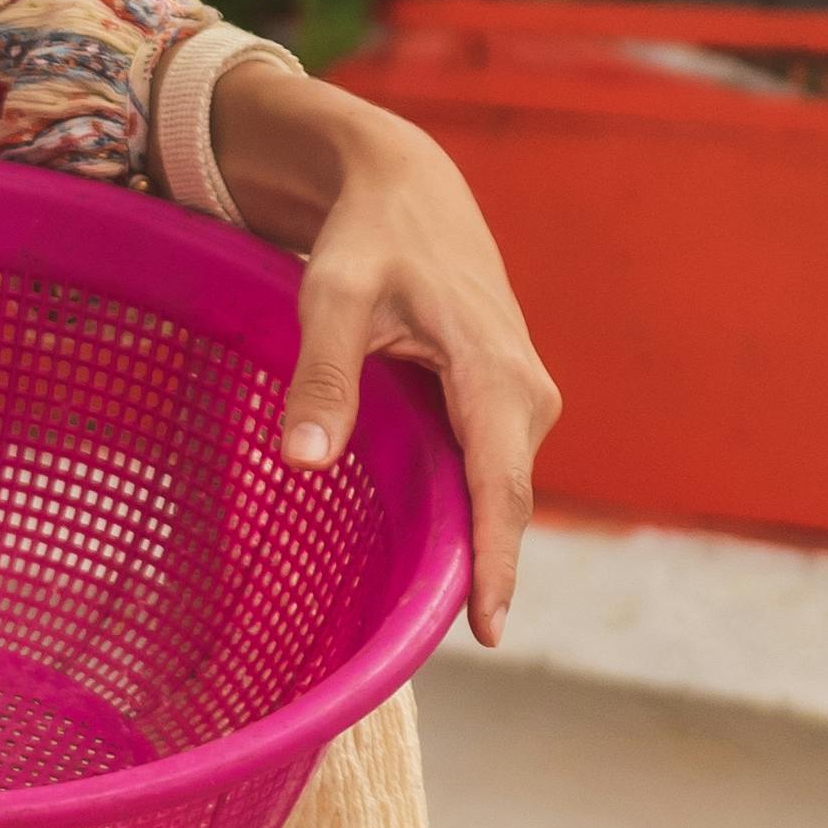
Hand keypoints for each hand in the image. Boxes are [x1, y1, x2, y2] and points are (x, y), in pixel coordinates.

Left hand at [208, 64, 560, 647]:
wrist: (407, 186)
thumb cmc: (368, 240)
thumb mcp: (332, 295)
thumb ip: (324, 377)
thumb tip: (301, 462)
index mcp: (494, 371)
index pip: (500, 487)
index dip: (495, 563)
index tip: (487, 632)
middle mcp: (526, 392)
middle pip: (504, 500)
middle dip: (486, 569)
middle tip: (448, 640)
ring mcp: (523, 397)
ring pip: (497, 486)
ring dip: (475, 540)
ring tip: (440, 608)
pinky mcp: (506, 397)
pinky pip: (490, 466)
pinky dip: (468, 505)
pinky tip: (438, 548)